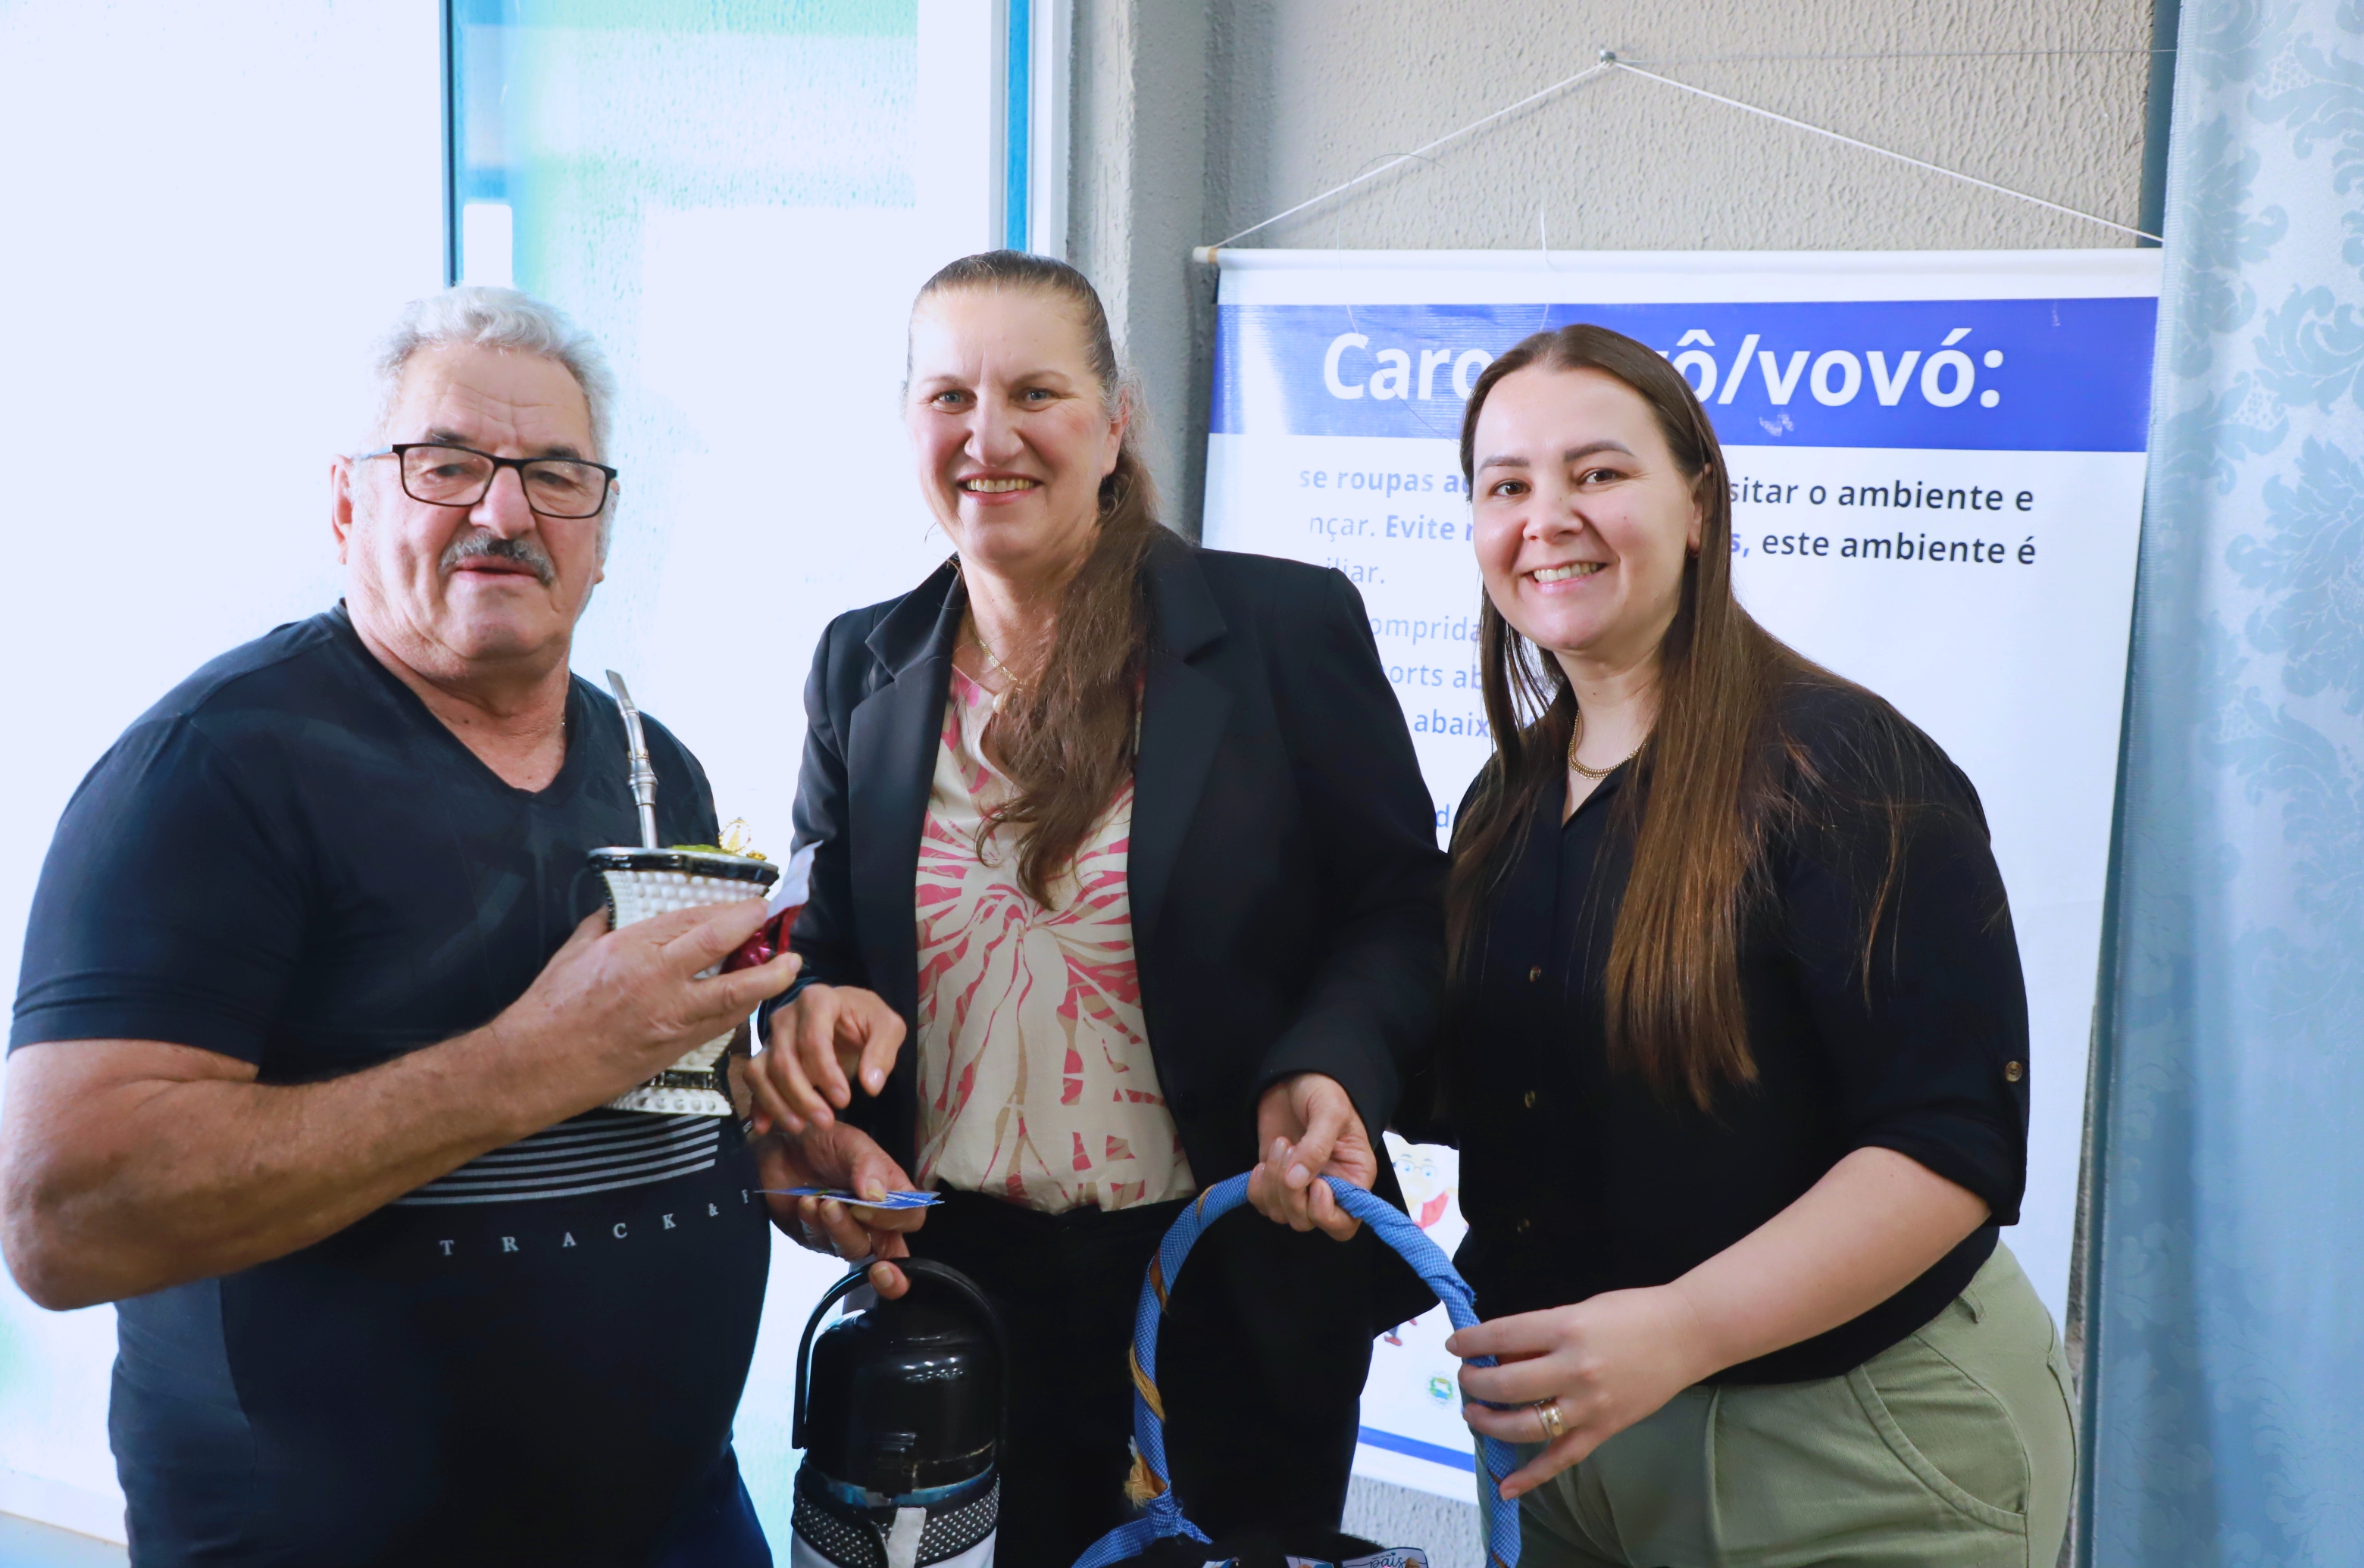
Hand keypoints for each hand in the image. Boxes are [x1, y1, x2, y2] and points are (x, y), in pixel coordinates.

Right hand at [498, 902, 801, 1103]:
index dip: (729, 911)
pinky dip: (740, 1010)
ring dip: (768, 978)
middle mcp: (658, 979)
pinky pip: (719, 1025)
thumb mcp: (574, 951)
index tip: (748, 904)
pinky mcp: (674, 1049)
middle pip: (721, 948)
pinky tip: (753, 1000)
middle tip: (775, 921)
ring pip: (734, 994)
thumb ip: (604, 926)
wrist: (535, 1067)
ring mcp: (670, 1017)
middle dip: (755, 931)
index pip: (695, 921)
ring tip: (790, 965)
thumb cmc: (548, 1008)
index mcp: (632, 948)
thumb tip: (618, 912)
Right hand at [748, 983, 906, 1135]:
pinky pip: (753, 1080)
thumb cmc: (866, 1019)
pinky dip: (758, 1104)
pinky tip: (766, 1127)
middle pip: (783, 1061)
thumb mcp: (889, 1027)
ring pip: (760, 1072)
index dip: (827, 1075)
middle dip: (803, 1097)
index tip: (845, 1100)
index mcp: (817, 999)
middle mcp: (786, 1015)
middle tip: (825, 1122)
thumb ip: (883, 1052)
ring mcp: (771, 1035)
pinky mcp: (764, 1055)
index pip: (813, 1040)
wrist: (847, 1014)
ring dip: (777, 1104)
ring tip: (800, 1127)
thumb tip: (870, 1085)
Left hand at [748, 1116, 924, 1299]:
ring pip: (852, 1249)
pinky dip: (812, 1221)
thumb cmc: (824, 1139)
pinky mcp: (814, 1237)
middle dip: (870, 1243)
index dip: (896, 1218)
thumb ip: (868, 1165)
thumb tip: (878, 1196)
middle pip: (888, 1249)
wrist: (781, 1142)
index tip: (868, 1201)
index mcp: (892, 1193)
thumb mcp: (851, 1142)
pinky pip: (819, 1241)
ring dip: (837, 1227)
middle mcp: (873, 1218)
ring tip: (822, 1201)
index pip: (911, 1217)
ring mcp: (843, 1231)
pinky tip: (804, 1201)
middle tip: (844, 1213)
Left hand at [1248, 1072, 1376, 1240]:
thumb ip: (1317, 1146)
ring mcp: (1300, 1188)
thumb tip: (1297, 1180)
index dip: (1326, 1214)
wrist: (1295, 1077)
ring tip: (1281, 1144)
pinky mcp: (1275, 1182)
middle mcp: (1329, 1190)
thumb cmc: (1324, 1090)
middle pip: (1307, 1221)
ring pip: (1282, 1215)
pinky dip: (1257, 1189)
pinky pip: (1263, 1204)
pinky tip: (1262, 1164)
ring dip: (1273, 1185)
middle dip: (1291, 1193)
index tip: (1315, 1184)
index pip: (1345, 1223)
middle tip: (1290, 1149)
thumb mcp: (1330, 1111)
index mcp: (1354, 1178)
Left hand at [1448, 1284, 1715, 1498]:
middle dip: (1473, 1383)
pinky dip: (1531, 1476)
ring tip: (1473, 1413)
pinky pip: (1561, 1459)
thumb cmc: (1632, 1313)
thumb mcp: (1578, 1309)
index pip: (1501, 1337)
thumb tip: (1498, 1354)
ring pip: (1524, 1426)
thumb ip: (1539, 1333)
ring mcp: (1589, 1405)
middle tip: (1465, 1378)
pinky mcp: (1603, 1429)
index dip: (1470, 1342)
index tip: (1455, 1345)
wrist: (1687, 1334)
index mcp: (1566, 1327)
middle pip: (1505, 1384)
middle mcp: (1574, 1369)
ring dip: (1489, 1423)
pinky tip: (1506, 1485)